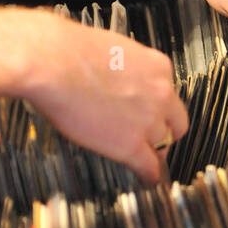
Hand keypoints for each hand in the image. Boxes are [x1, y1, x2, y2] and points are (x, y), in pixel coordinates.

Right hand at [23, 16, 187, 181]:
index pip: (169, 94)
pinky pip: (149, 167)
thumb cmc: (69, 51)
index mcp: (157, 67)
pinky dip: (149, 175)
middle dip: (164, 132)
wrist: (52, 63)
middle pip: (175, 123)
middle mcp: (160, 93)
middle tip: (151, 138)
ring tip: (144, 159)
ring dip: (152, 152)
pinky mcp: (131, 144)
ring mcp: (148, 121)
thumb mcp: (113, 49)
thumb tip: (118, 78)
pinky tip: (146, 178)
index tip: (151, 113)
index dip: (158, 108)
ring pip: (162, 145)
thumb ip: (126, 69)